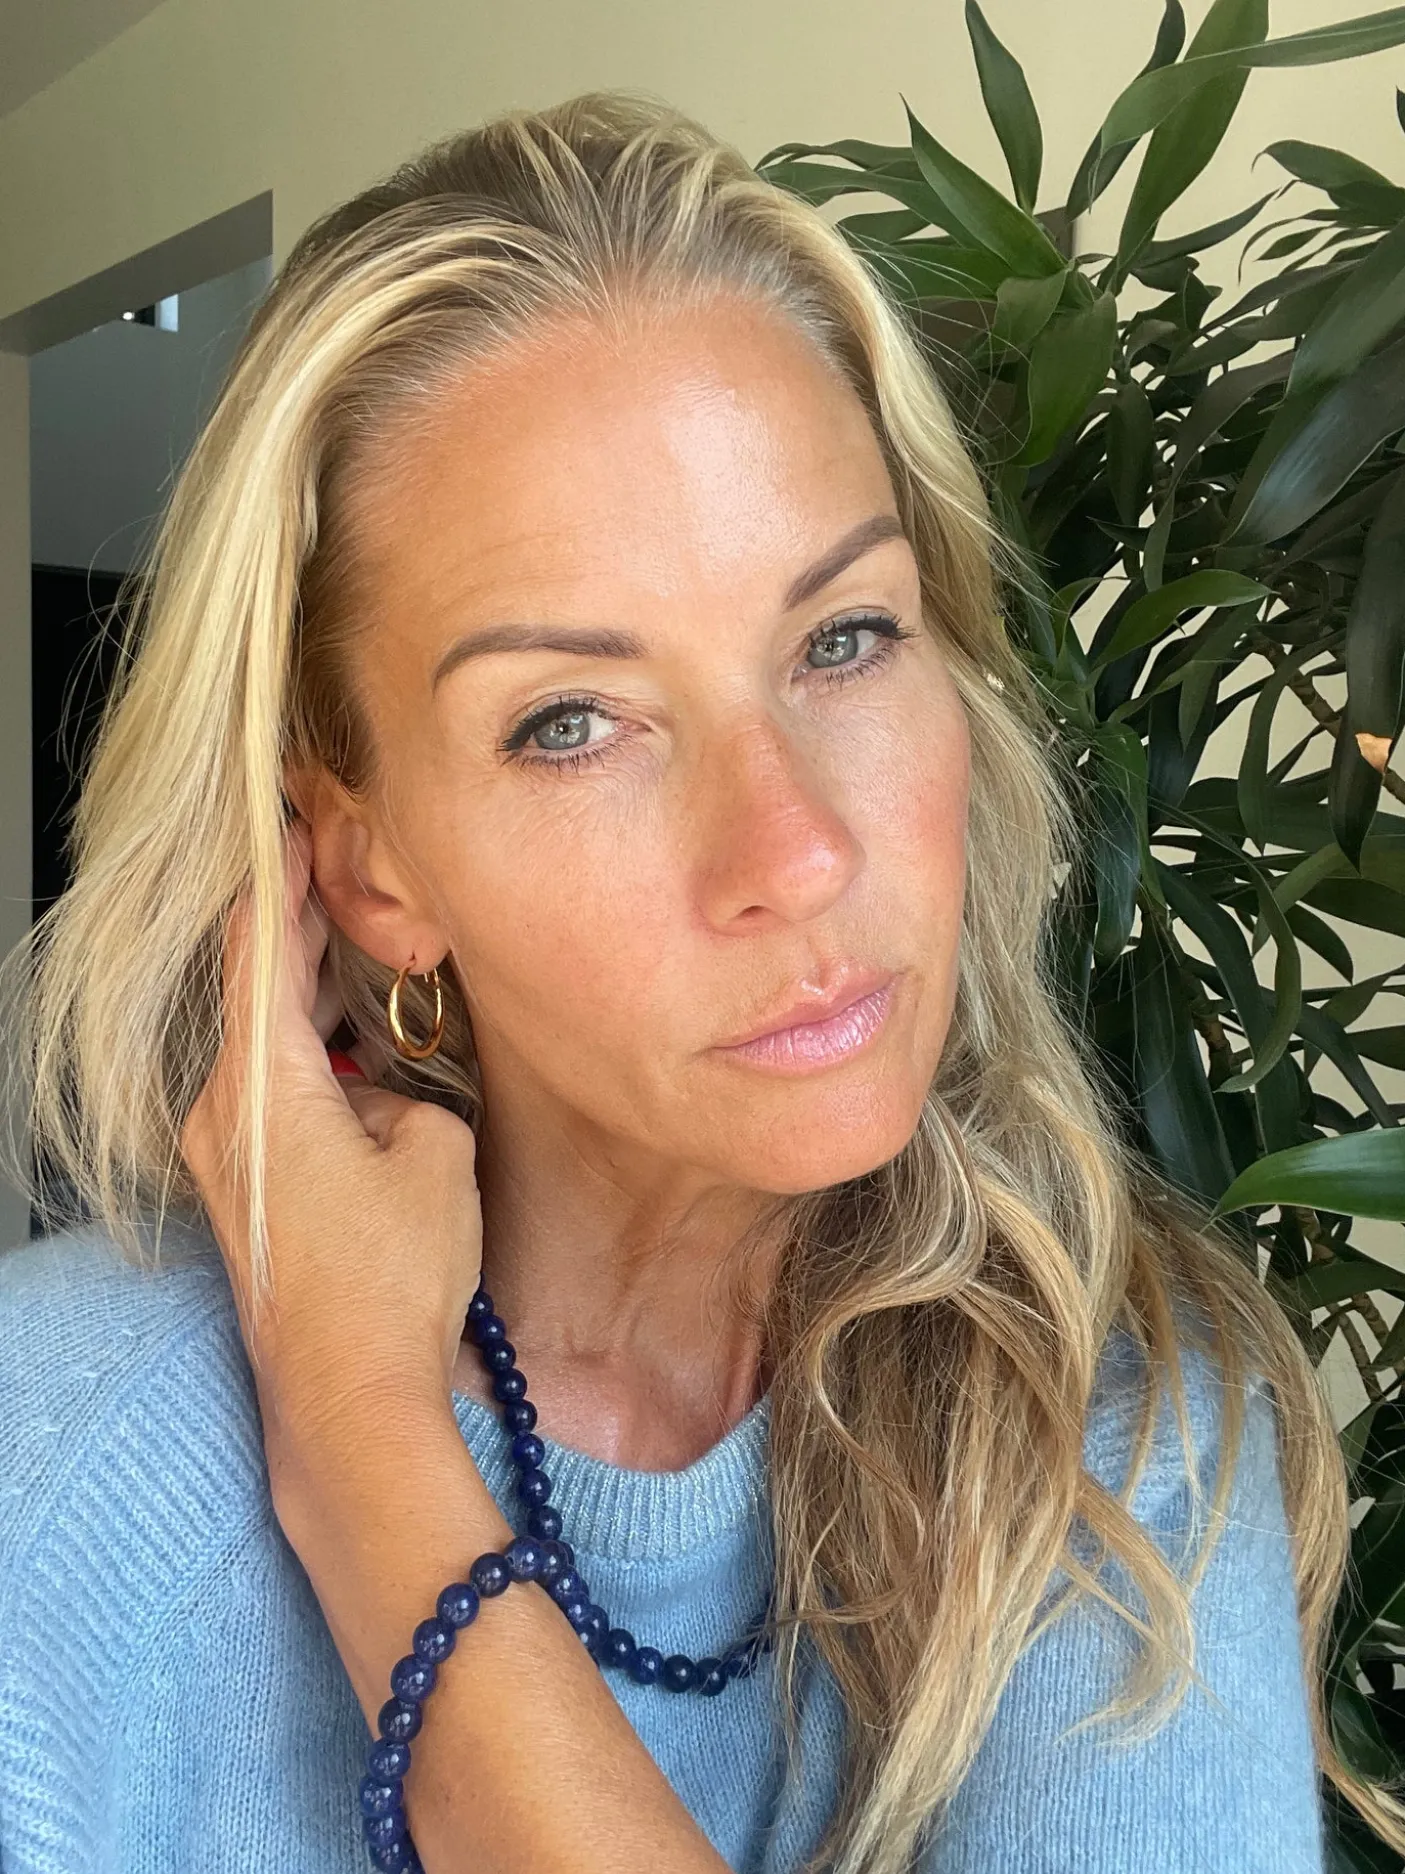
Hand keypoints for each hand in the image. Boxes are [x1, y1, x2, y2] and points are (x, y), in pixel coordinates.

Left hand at [178, 813, 482, 1448]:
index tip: (305, 820)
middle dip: (297, 923)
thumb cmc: (391, 1279)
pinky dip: (301, 1045)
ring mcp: (222, 1155)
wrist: (348, 1396)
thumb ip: (413, 1089)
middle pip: (252, 986)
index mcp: (261, 1086)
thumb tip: (390, 1086)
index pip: (260, 947)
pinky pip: (265, 1088)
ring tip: (352, 938)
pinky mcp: (243, 1190)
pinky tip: (348, 1035)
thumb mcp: (435, 1153)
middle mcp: (219, 1113)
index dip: (285, 876)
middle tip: (341, 864)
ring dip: (302, 990)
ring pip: (257, 1039)